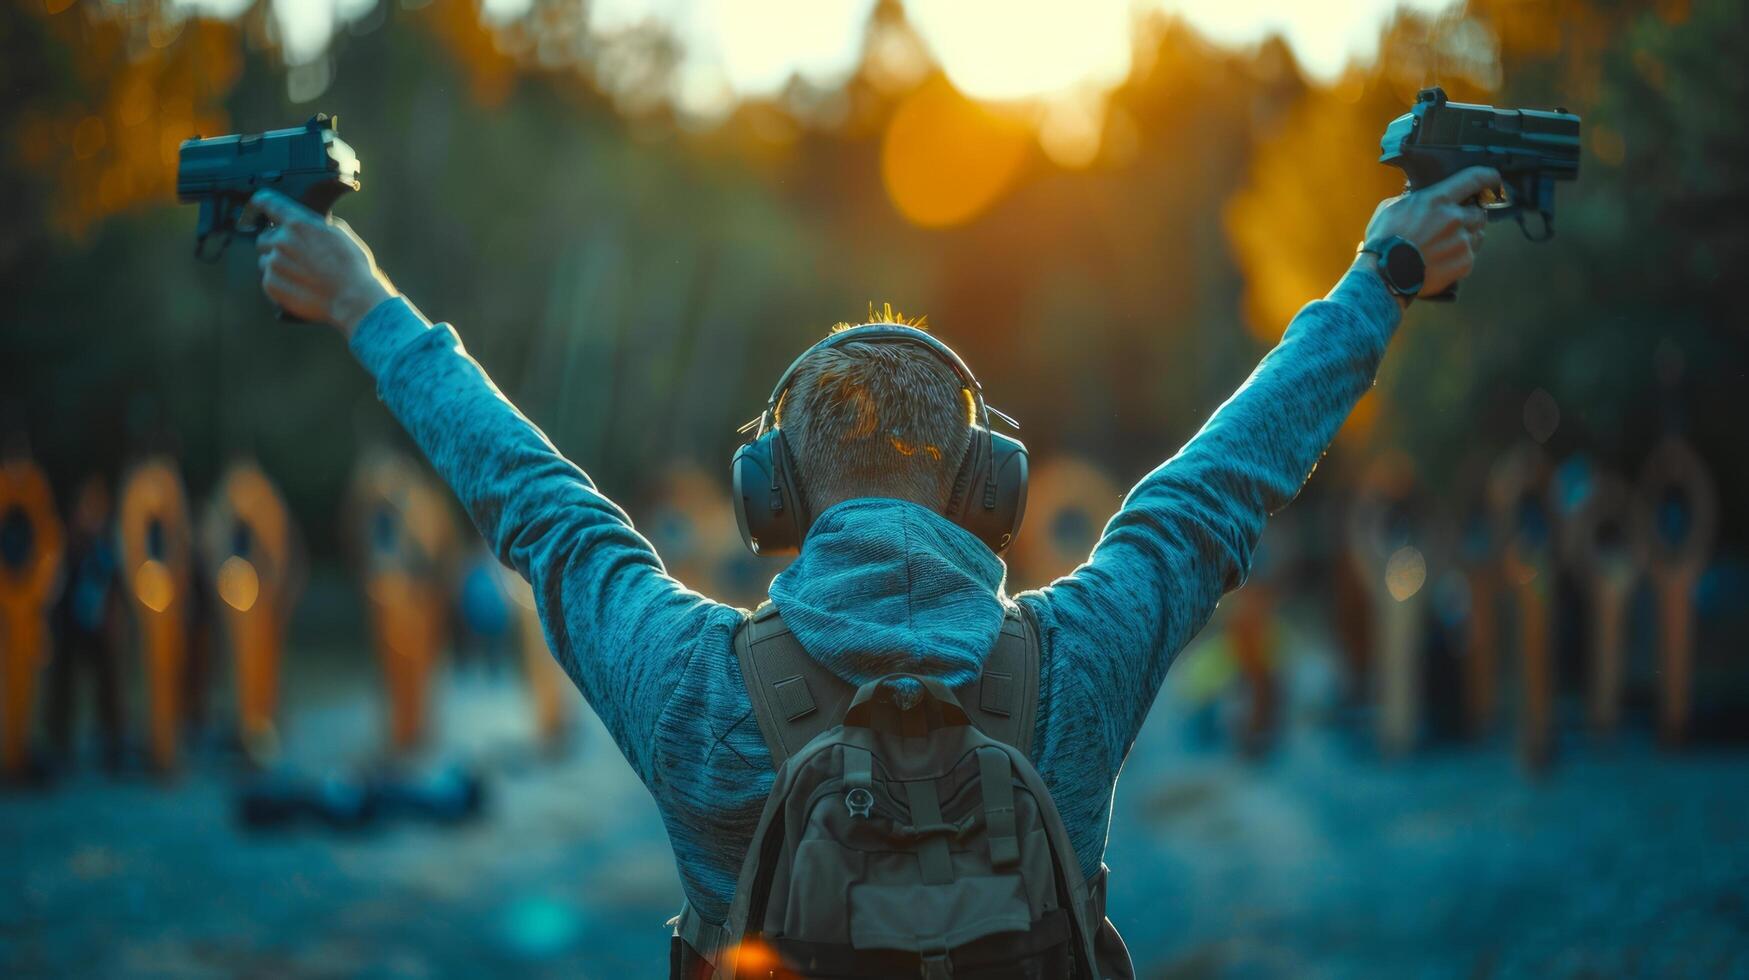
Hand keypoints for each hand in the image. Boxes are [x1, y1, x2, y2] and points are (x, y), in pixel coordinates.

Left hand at [252, 190, 395, 336]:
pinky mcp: (271, 284)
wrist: (353, 300)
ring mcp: (274, 263)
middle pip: (264, 237)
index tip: (256, 207)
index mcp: (299, 223)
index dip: (260, 204)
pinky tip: (300, 288)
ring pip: (265, 260)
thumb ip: (317, 225)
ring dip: (278, 266)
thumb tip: (310, 225)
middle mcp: (282, 240)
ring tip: (301, 276)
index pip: (268, 202)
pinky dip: (280, 284)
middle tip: (296, 257)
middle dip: (276, 245)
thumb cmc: (353, 268)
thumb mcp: (341, 235)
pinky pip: (268, 280)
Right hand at [1361, 166, 1502, 299]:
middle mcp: (1455, 218)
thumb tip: (1419, 196)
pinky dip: (1461, 256)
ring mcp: (1462, 242)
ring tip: (1446, 245)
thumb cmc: (1383, 241)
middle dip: (1470, 216)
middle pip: (1480, 211)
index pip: (1474, 179)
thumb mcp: (1391, 208)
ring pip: (1478, 234)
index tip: (1492, 179)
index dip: (1488, 177)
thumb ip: (1412, 199)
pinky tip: (1443, 259)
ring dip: (1467, 236)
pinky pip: (1471, 255)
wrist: (1384, 276)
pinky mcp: (1464, 263)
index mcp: (1438, 200)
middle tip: (1455, 223)